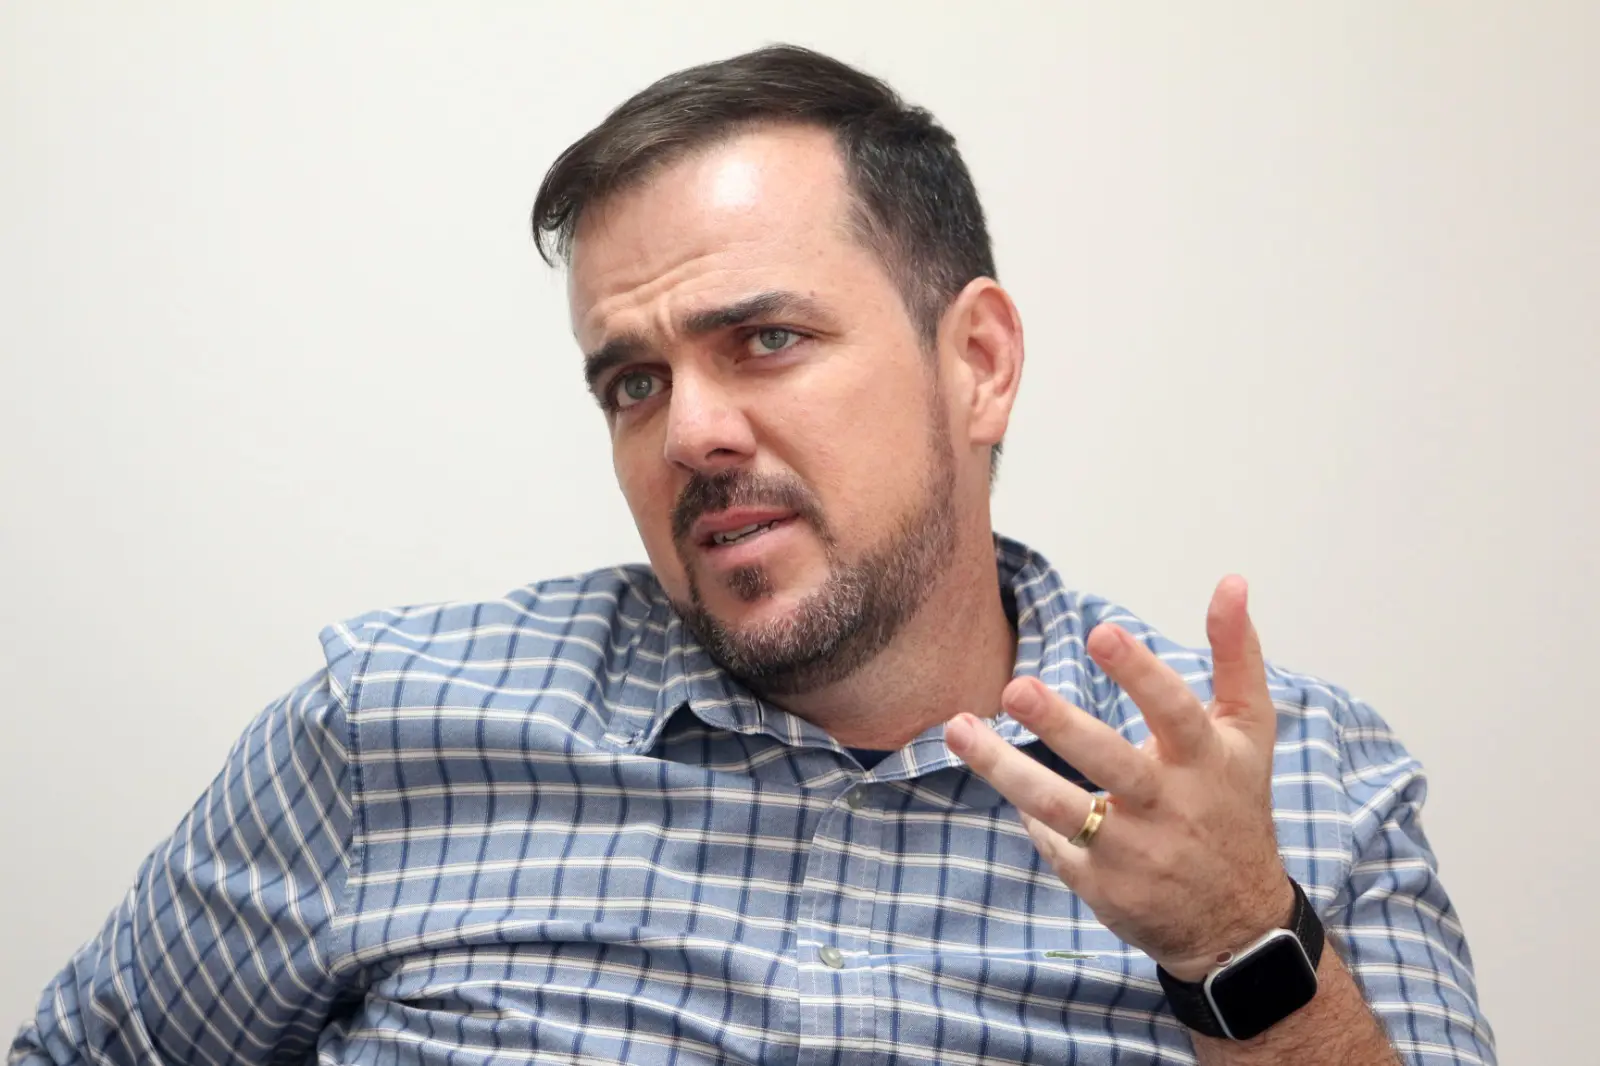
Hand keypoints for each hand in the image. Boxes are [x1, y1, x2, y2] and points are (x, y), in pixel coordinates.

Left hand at [944, 575, 1292, 980]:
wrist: (1236, 919)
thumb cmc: (1233, 804)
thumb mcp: (1249, 733)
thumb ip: (1237, 656)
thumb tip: (1231, 581)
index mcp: (1207, 761)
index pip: (1174, 711)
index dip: (1139, 673)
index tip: (1099, 632)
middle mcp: (1170, 807)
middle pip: (1110, 763)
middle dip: (1061, 725)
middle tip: (1015, 687)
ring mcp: (1133, 851)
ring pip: (1062, 808)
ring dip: (1006, 769)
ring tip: (958, 729)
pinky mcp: (1100, 884)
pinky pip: (1052, 840)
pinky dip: (1027, 811)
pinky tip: (998, 774)